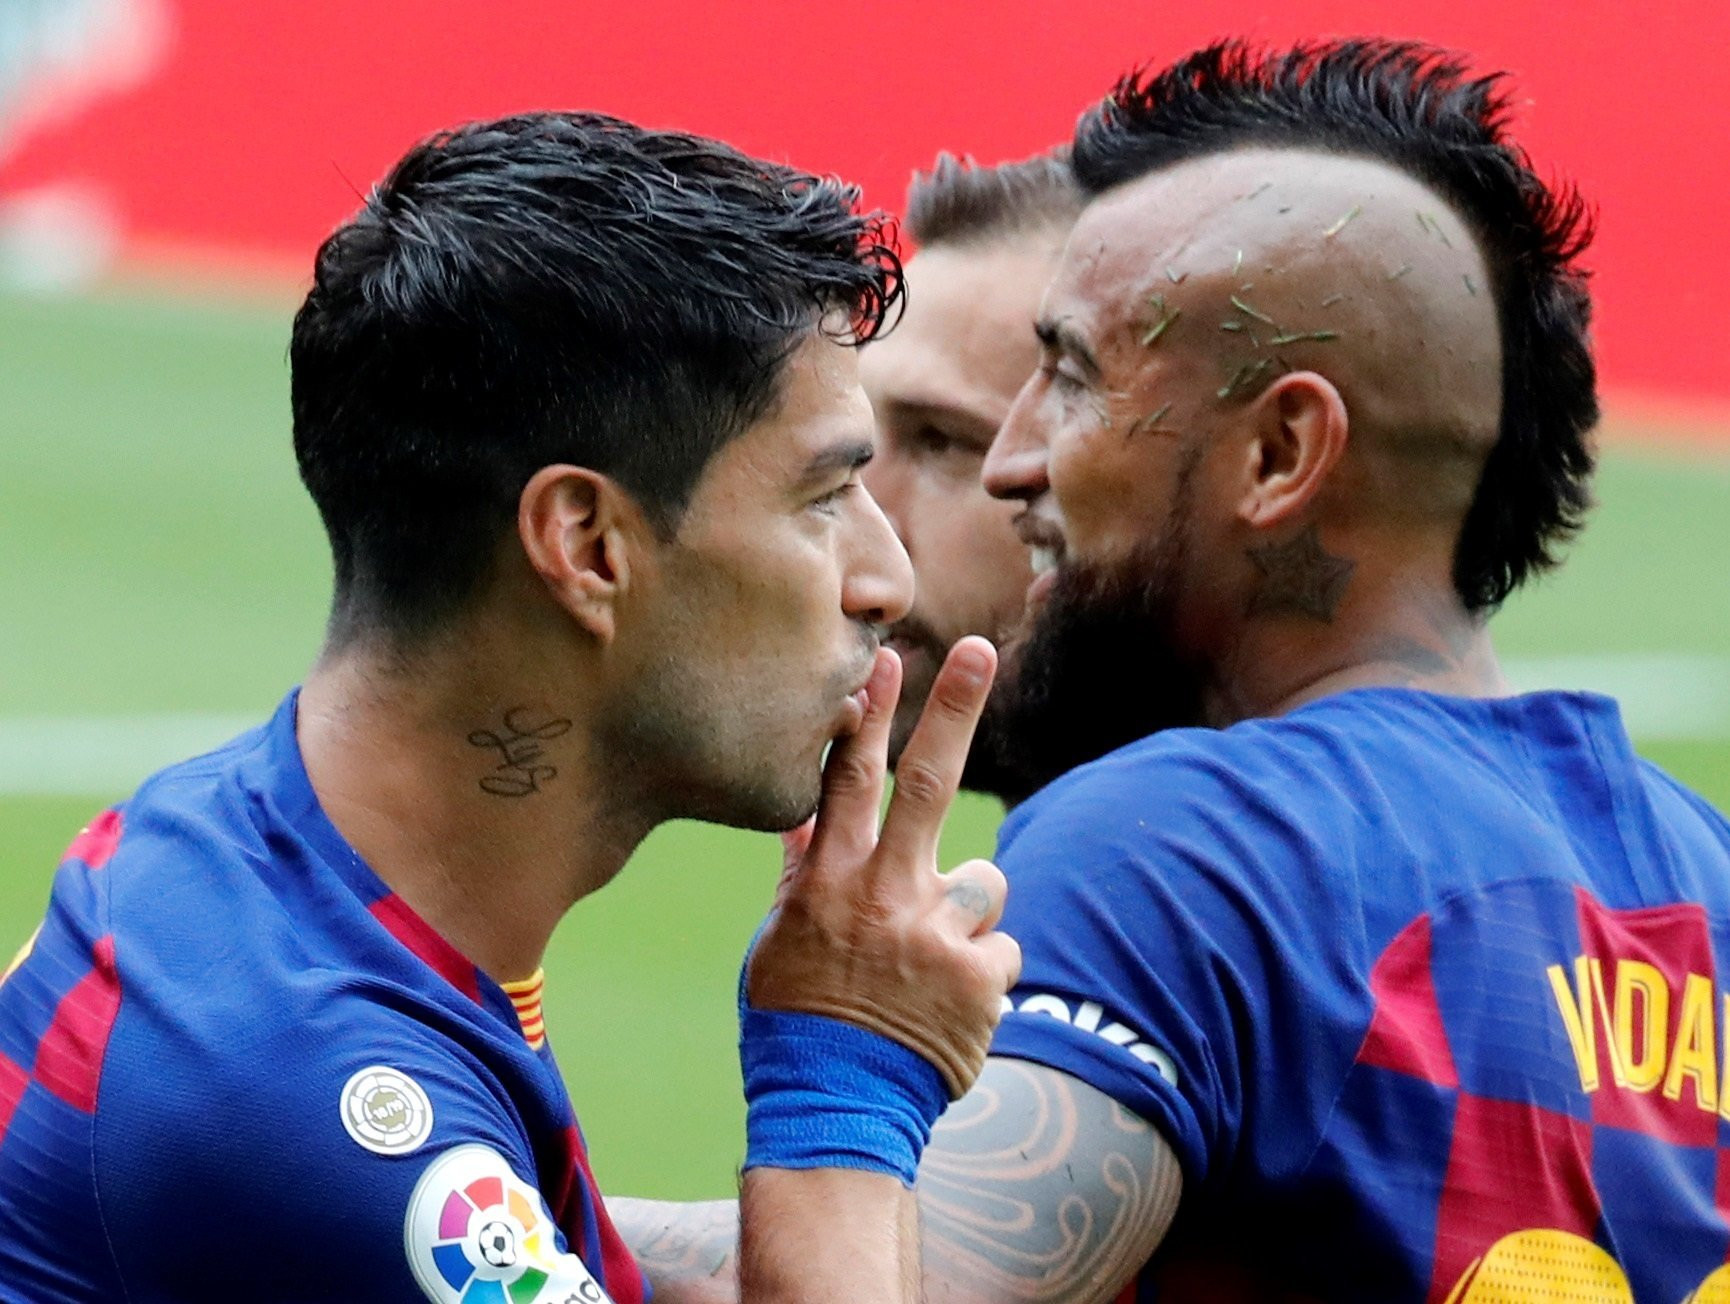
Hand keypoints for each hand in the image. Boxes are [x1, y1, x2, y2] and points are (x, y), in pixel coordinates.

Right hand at [746, 636, 1021, 1097]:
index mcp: (830, 883)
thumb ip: (803, 872)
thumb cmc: (798, 1021)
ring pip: (985, 880)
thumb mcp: (777, 941)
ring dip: (967, 912)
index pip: (847, 782)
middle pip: (926, 783)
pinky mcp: (981, 977)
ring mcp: (935, 934)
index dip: (865, 716)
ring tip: (928, 965)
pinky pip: (1001, 948)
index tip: (883, 658)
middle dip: (951, 709)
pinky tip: (947, 1007)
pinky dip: (982, 971)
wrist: (835, 1113)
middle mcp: (883, 896)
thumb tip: (802, 810)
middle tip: (975, 649)